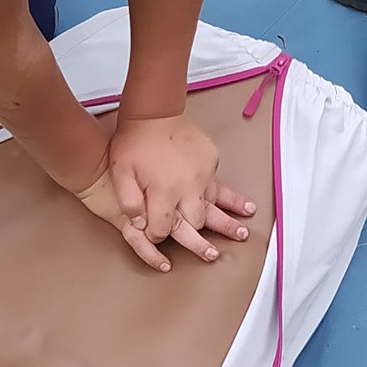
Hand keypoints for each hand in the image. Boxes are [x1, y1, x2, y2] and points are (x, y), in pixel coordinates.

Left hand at [100, 113, 255, 267]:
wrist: (154, 111)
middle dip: (199, 241)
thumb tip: (139, 224)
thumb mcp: (120, 172)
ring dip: (228, 223)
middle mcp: (187, 187)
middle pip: (194, 223)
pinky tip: (246, 207)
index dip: (157, 236)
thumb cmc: (134, 142)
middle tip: (211, 255)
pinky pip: (221, 186)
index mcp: (163, 192)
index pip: (163, 228)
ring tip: (243, 234)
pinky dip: (233, 198)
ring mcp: (202, 175)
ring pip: (215, 206)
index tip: (154, 235)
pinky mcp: (210, 162)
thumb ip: (129, 201)